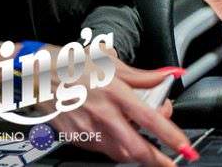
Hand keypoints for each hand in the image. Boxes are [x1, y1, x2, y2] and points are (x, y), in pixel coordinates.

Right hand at [49, 58, 193, 165]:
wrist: (39, 76)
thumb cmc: (75, 66)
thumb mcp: (113, 63)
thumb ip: (144, 75)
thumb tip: (170, 74)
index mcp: (115, 94)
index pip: (149, 119)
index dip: (169, 135)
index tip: (183, 146)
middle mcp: (102, 115)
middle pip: (135, 147)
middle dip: (156, 160)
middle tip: (170, 163)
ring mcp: (87, 130)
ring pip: (120, 153)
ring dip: (137, 154)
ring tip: (148, 148)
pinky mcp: (76, 139)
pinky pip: (103, 150)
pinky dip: (117, 148)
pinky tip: (122, 138)